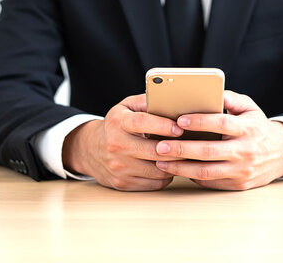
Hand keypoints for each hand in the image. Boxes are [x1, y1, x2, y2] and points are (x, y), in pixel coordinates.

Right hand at [62, 94, 184, 190]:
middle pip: (154, 150)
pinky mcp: (123, 183)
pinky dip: (166, 176)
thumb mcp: (126, 107)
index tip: (180, 128)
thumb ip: (146, 101)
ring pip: (157, 170)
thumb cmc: (116, 125)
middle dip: (177, 148)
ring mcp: (119, 167)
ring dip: (175, 164)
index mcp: (118, 122)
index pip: (142, 123)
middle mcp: (116, 145)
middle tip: (192, 145)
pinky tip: (170, 167)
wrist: (90, 150)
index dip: (163, 125)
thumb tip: (171, 99)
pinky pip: (154, 184)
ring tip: (184, 156)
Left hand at [154, 90, 282, 190]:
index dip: (200, 122)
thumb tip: (209, 91)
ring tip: (160, 161)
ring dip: (180, 167)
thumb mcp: (249, 107)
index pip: (222, 124)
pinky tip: (176, 169)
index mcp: (248, 129)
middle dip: (181, 149)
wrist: (281, 153)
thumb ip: (230, 98)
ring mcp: (242, 171)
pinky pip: (210, 182)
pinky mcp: (238, 185)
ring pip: (206, 172)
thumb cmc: (257, 127)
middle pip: (209, 152)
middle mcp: (246, 151)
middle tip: (160, 146)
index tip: (179, 120)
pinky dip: (191, 176)